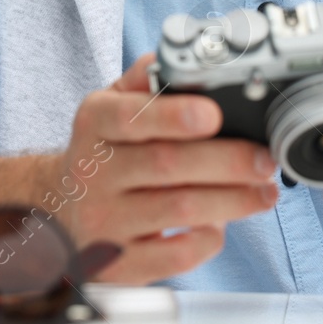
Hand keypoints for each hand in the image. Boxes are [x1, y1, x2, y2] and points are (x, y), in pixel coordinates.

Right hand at [42, 53, 279, 284]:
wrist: (57, 210)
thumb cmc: (102, 152)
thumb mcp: (109, 107)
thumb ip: (142, 80)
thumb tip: (176, 60)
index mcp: (94, 124)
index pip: (131, 117)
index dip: (174, 116)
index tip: (214, 114)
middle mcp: (93, 172)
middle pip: (167, 164)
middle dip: (228, 162)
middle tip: (264, 159)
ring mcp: (104, 221)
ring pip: (179, 209)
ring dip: (233, 200)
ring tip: (264, 192)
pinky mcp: (119, 263)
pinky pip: (174, 256)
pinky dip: (207, 239)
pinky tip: (222, 224)